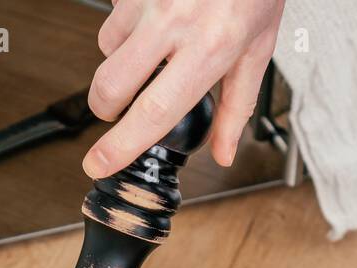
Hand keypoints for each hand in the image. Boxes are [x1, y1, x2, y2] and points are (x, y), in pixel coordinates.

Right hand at [83, 0, 285, 177]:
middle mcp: (175, 20)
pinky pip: (112, 14)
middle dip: (106, 109)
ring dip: (120, 62)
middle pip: (111, 86)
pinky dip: (125, 27)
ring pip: (106, 49)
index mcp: (210, 47)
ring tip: (152, 51)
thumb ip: (237, 106)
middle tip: (119, 112)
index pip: (156, 111)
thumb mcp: (258, 49)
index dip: (122, 144)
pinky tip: (152, 20)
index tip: (98, 163)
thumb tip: (222, 152)